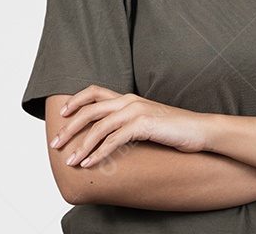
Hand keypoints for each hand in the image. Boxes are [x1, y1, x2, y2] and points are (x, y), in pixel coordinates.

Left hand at [49, 85, 208, 168]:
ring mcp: (135, 112)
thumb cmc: (174, 129)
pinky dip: (98, 153)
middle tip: (56, 144)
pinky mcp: (143, 125)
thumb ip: (128, 123)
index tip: (61, 114)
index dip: (75, 101)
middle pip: (89, 110)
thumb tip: (109, 136)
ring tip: (71, 161)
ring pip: (98, 127)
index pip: (94, 92)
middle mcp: (128, 101)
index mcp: (128, 98)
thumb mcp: (147, 122)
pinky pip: (113, 140)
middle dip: (69, 128)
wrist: (200, 130)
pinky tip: (89, 163)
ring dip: (81, 145)